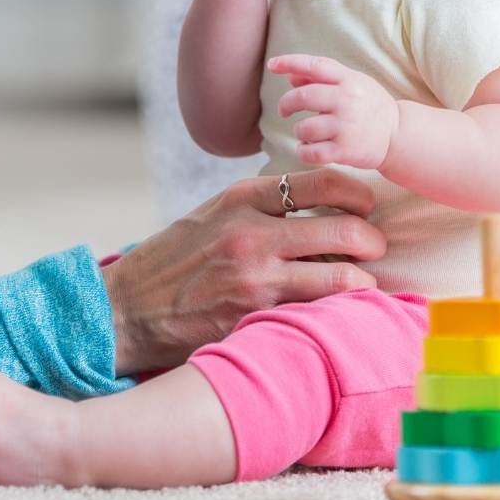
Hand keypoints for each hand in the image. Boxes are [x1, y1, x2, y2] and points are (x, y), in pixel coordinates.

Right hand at [100, 169, 383, 374]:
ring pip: (341, 276)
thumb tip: (308, 205)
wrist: (125, 309)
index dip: (356, 192)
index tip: (364, 204)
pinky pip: (316, 310)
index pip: (320, 183)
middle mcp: (251, 233)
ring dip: (361, 281)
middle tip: (374, 248)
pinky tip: (335, 310)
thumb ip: (254, 208)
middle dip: (371, 240)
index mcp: (239, 199)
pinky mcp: (257, 316)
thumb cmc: (169, 262)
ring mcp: (256, 278)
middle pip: (343, 229)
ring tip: (362, 283)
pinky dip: (334, 310)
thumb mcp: (208, 216)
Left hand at [268, 54, 399, 169]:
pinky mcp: (345, 150)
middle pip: (302, 97)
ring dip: (299, 132)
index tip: (272, 65)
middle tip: (285, 110)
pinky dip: (303, 151)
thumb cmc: (370, 107)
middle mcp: (348, 101)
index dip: (290, 62)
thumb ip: (322, 78)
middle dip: (287, 104)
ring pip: (303, 128)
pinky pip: (310, 152)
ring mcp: (346, 126)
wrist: (399, 136)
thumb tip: (290, 76)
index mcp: (350, 81)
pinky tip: (308, 149)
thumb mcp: (353, 84)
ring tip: (308, 134)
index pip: (315, 66)